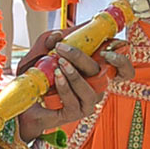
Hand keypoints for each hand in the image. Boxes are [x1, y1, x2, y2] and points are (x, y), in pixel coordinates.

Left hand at [18, 40, 134, 139]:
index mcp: (96, 71)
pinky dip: (65, 87)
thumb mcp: (42, 55)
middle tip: (62, 49)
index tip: (106, 51)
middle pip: (101, 74)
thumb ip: (50, 42)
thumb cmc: (41, 78)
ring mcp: (88, 101)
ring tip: (59, 65)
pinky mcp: (76, 113)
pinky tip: (57, 78)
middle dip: (81, 58)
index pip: (122, 69)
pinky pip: (74, 100)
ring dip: (74, 75)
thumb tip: (57, 35)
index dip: (122, 61)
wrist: (26, 104)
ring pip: (90, 89)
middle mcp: (96, 86)